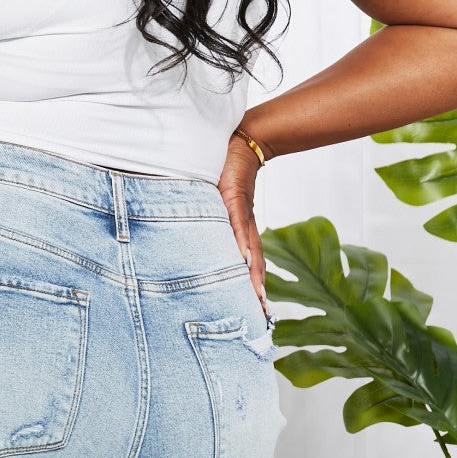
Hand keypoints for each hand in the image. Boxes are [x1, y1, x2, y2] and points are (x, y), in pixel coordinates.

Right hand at [217, 133, 267, 314]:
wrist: (240, 142)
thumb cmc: (224, 173)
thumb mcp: (216, 205)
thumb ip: (211, 224)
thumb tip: (196, 243)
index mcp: (242, 231)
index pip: (250, 262)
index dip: (253, 286)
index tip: (256, 310)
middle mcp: (245, 226)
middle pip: (254, 263)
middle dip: (256, 290)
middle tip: (260, 315)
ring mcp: (241, 213)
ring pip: (250, 249)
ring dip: (253, 274)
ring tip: (256, 298)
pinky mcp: (234, 198)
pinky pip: (237, 224)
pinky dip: (240, 242)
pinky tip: (243, 260)